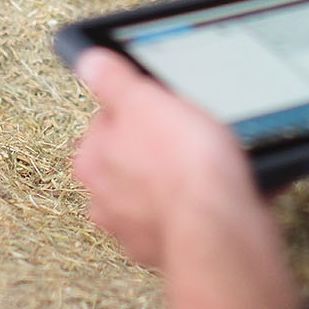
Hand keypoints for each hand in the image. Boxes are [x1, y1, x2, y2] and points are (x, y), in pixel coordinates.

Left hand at [72, 47, 257, 269]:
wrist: (219, 223)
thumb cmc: (183, 164)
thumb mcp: (145, 98)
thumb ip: (112, 79)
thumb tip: (90, 61)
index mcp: (92, 158)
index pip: (104, 120)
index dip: (136, 107)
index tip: (157, 105)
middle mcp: (104, 197)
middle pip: (125, 157)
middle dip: (150, 147)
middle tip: (180, 134)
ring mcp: (132, 227)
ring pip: (148, 190)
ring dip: (168, 180)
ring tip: (198, 165)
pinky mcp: (163, 246)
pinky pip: (175, 217)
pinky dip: (188, 207)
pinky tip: (207, 193)